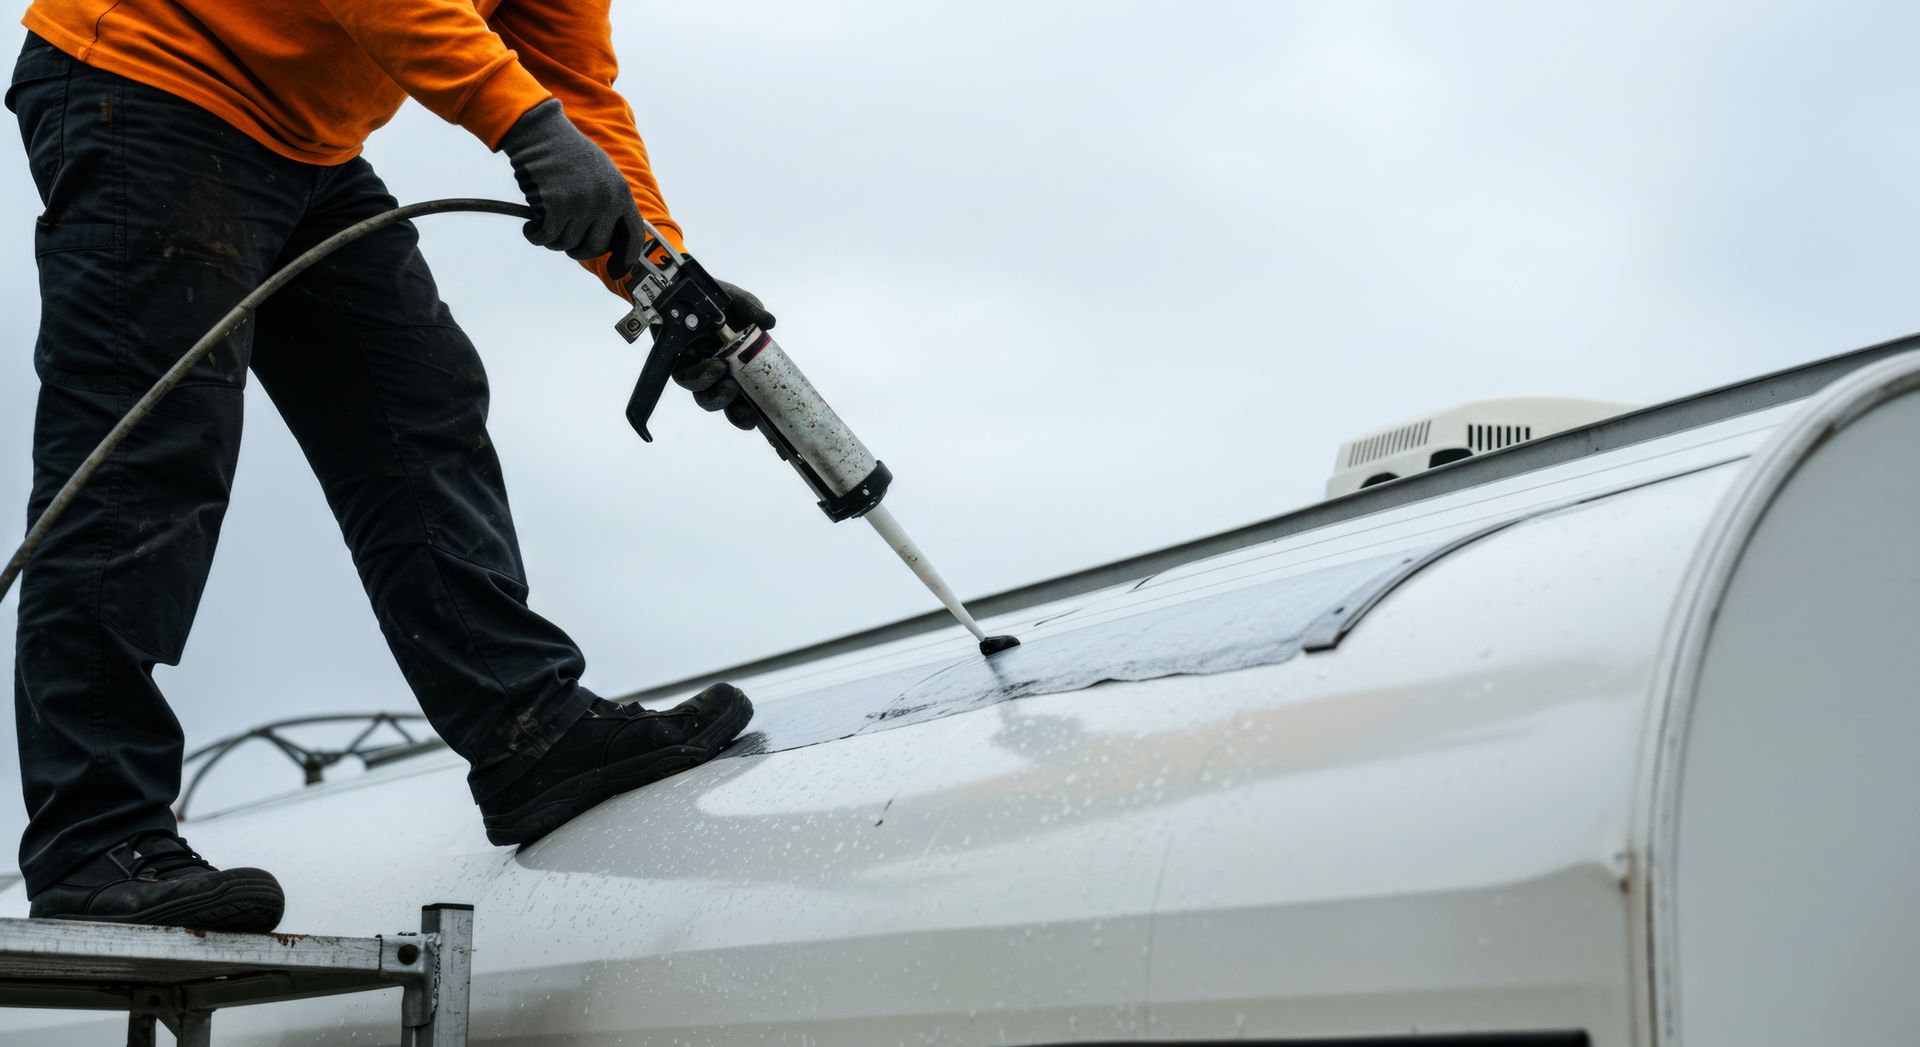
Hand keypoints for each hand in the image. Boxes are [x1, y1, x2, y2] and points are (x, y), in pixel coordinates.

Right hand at [497, 100, 642, 266]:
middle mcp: (605, 201)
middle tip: (562, 236)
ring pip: (566, 245)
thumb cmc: (567, 153)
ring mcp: (581, 204)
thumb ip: (609, 205)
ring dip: (552, 238)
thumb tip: (610, 243)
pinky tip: (530, 225)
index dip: (625, 259)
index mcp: (621, 193)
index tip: (617, 271)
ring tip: (545, 217)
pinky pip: (545, 238)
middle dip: (576, 249)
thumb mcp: (601, 175)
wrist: (540, 131)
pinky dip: (534, 235)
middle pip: (594, 249)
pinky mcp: (555, 205)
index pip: (632, 236)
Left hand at [671, 280, 775, 430]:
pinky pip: (687, 380)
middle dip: (738, 415)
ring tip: (726, 373)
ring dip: (719, 394)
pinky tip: (713, 365)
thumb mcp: (736, 300)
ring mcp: (698, 371)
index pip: (748, 397)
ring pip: (706, 398)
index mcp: (739, 364)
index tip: (765, 422)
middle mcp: (719, 373)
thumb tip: (769, 323)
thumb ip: (752, 309)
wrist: (677, 287)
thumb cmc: (709, 297)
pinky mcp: (677, 366)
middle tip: (746, 410)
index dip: (755, 413)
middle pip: (728, 407)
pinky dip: (702, 376)